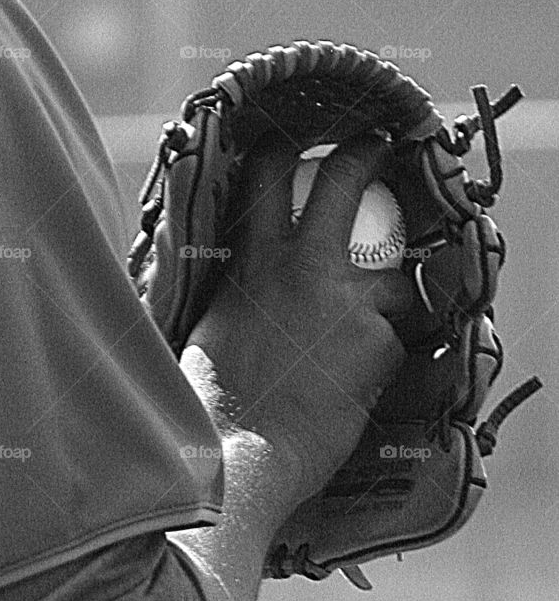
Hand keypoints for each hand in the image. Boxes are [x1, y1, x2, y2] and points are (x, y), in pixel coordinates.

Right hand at [181, 135, 413, 500]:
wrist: (238, 456)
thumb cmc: (207, 404)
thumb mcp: (208, 327)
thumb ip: (232, 295)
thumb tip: (225, 290)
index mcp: (251, 262)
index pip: (265, 178)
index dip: (284, 151)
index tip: (300, 143)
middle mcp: (301, 267)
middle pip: (344, 184)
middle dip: (365, 157)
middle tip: (378, 147)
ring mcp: (346, 300)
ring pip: (393, 277)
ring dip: (387, 299)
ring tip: (370, 332)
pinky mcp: (378, 341)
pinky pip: (394, 338)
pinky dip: (383, 359)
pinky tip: (358, 387)